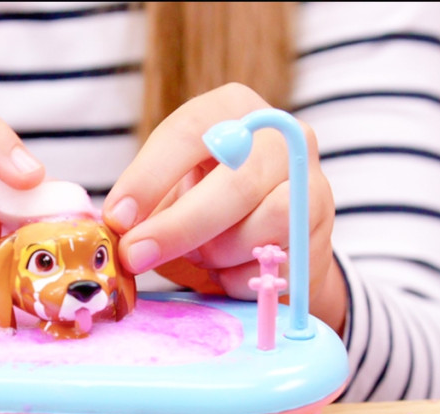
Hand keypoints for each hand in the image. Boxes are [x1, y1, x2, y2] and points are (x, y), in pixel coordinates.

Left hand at [102, 83, 346, 333]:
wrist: (266, 248)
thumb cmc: (203, 213)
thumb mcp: (169, 198)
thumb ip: (145, 208)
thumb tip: (118, 232)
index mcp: (232, 110)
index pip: (190, 132)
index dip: (149, 177)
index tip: (118, 217)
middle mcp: (282, 135)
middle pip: (236, 181)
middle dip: (178, 227)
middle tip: (135, 255)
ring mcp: (312, 181)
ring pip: (265, 224)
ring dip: (220, 254)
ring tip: (206, 257)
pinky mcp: (321, 233)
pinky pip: (278, 263)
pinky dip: (242, 277)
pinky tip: (232, 271)